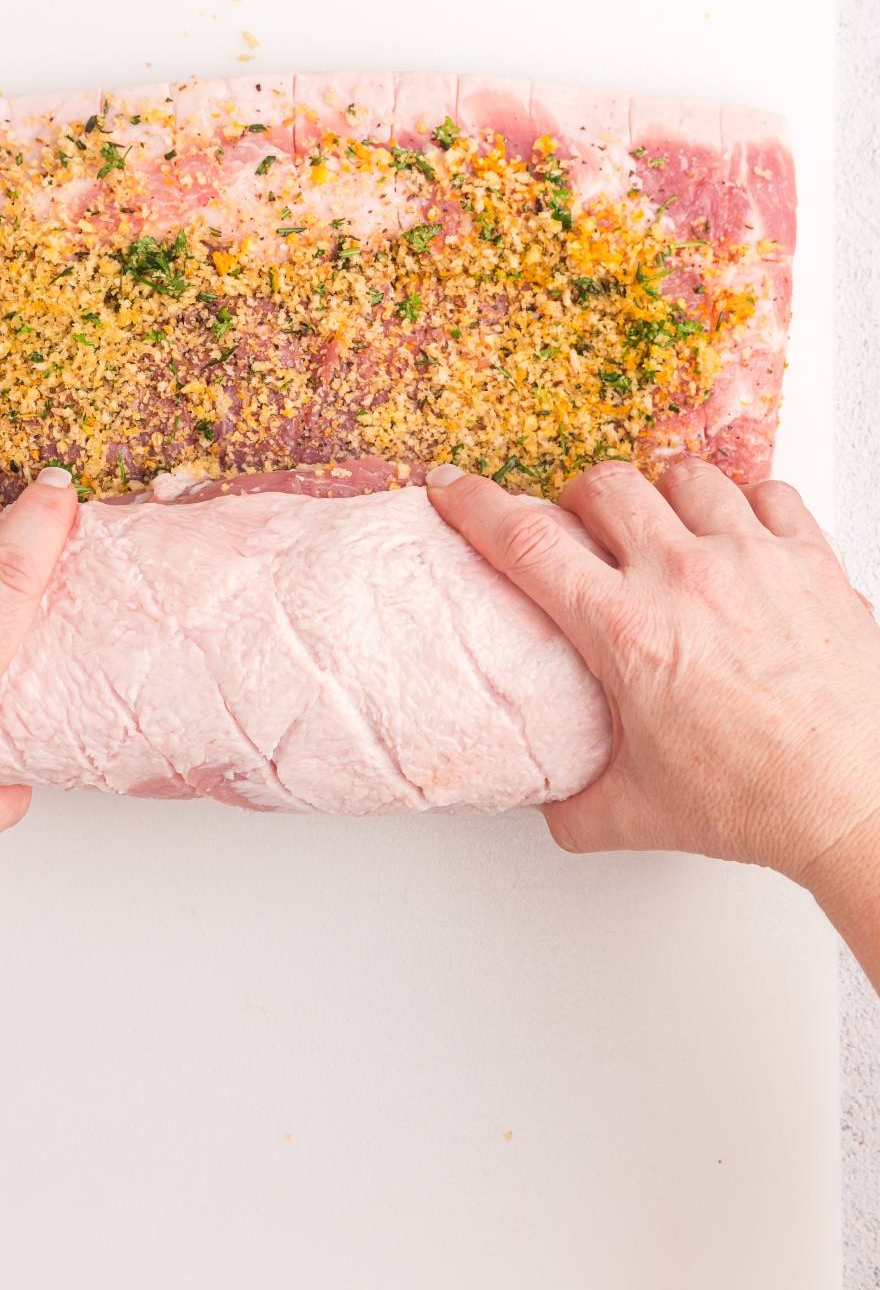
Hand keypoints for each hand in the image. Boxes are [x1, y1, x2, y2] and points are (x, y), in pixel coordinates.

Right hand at [426, 459, 879, 893]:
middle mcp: (685, 578)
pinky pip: (770, 493)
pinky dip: (746, 503)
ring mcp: (752, 560)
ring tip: (661, 527)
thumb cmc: (759, 800)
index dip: (475, 504)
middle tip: (578, 529)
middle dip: (575, 499)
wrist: (855, 798)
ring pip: (685, 476)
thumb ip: (575, 806)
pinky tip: (739, 534)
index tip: (451, 488)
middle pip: (603, 485)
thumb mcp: (637, 814)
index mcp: (625, 632)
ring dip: (660, 495)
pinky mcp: (810, 561)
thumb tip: (550, 803)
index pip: (526, 540)